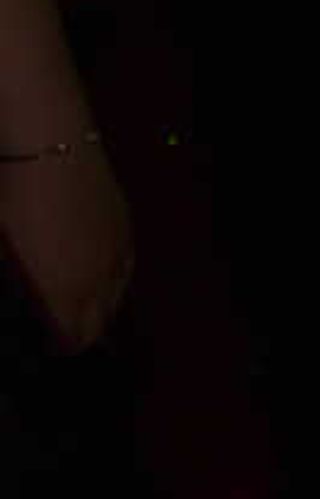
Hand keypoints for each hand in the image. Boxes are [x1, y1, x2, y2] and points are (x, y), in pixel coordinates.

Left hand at [0, 148, 131, 351]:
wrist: (51, 151)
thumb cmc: (16, 203)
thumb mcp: (3, 250)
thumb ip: (20, 282)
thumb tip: (29, 295)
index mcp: (64, 289)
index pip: (77, 336)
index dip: (65, 346)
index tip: (52, 347)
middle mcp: (97, 276)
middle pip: (101, 320)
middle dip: (86, 332)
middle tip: (69, 333)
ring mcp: (115, 249)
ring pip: (119, 292)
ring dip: (104, 305)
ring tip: (88, 308)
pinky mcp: (124, 223)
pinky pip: (127, 264)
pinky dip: (117, 276)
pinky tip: (106, 273)